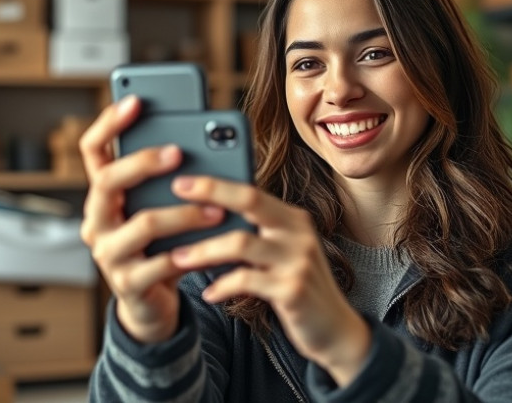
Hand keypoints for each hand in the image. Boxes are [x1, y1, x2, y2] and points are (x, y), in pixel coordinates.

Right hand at [78, 96, 225, 343]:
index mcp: (104, 196)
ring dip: (184, 213)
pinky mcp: (127, 284)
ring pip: (143, 223)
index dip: (108, 124)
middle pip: (108, 181)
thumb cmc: (162, 244)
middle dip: (143, 162)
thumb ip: (172, 182)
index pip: (93, 152)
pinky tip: (212, 244)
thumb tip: (207, 145)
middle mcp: (97, 221)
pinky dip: (189, 252)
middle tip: (178, 152)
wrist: (152, 303)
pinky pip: (160, 263)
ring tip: (217, 208)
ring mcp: (108, 253)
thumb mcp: (162, 209)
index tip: (135, 101)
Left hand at [169, 176, 371, 385]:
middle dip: (210, 193)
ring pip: (240, 243)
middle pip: (250, 201)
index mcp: (294, 219)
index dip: (216, 184)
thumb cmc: (298, 288)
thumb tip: (207, 220)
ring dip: (204, 250)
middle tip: (175, 195)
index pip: (252, 191)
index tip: (182, 180)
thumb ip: (257, 236)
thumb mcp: (283, 254)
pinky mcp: (292, 290)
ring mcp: (298, 260)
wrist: (336, 330)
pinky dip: (222, 286)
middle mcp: (299, 233)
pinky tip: (209, 293)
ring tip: (178, 258)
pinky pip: (245, 281)